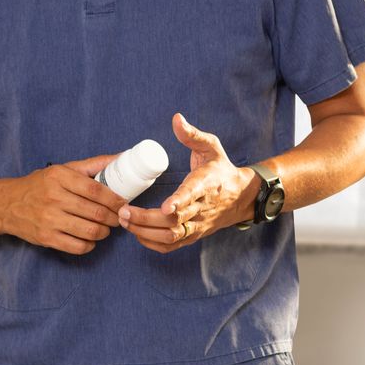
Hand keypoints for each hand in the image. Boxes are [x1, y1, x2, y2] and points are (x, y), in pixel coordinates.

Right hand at [0, 154, 126, 254]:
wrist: (7, 204)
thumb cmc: (39, 186)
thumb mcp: (62, 170)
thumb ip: (92, 165)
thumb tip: (120, 158)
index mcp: (59, 177)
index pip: (95, 190)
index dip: (114, 199)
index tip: (123, 203)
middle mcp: (53, 198)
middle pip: (96, 212)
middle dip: (113, 217)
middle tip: (117, 217)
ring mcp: (49, 220)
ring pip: (90, 231)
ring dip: (104, 232)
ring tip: (105, 228)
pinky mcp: (46, 238)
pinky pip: (77, 246)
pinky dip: (90, 244)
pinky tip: (90, 239)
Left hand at [119, 114, 256, 252]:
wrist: (242, 197)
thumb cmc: (221, 169)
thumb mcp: (212, 147)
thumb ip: (192, 135)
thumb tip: (176, 119)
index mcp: (206, 184)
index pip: (193, 195)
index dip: (178, 202)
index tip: (164, 207)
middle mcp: (202, 208)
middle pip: (174, 221)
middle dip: (146, 218)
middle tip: (122, 210)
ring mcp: (197, 225)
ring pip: (171, 236)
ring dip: (144, 232)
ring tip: (123, 221)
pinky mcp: (193, 235)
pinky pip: (171, 245)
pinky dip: (152, 243)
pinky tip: (136, 233)